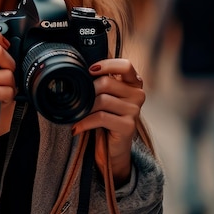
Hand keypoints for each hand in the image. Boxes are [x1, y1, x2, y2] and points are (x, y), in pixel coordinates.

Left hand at [72, 59, 144, 186]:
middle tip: (77, 99)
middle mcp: (137, 95)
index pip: (125, 65)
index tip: (90, 70)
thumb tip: (77, 71)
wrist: (112, 148)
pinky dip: (84, 122)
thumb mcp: (104, 96)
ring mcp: (135, 111)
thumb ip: (100, 82)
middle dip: (87, 91)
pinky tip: (76, 126)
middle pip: (106, 83)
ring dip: (84, 107)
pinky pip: (100, 117)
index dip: (107, 65)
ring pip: (102, 100)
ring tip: (76, 113)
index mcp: (133, 83)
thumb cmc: (105, 117)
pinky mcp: (128, 126)